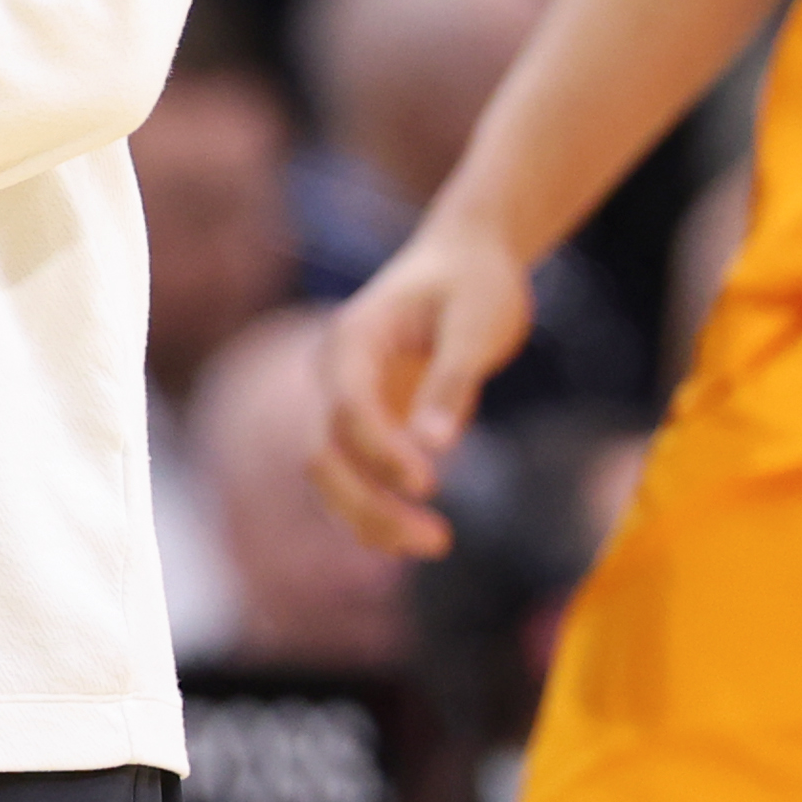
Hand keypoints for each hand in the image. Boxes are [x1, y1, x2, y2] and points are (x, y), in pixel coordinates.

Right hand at [307, 214, 537, 558]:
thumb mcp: (478, 323)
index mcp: (353, 340)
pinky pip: (355, 477)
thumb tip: (434, 447)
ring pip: (331, 475)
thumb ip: (452, 382)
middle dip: (369, 505)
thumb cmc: (475, 284)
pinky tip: (420, 537)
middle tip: (438, 541)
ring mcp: (344, 401)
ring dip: (371, 519)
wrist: (466, 258)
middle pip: (323, 454)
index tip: (429, 484)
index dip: (380, 451)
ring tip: (437, 544)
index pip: (347, 407)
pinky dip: (377, 512)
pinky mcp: (366, 424)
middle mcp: (334, 374)